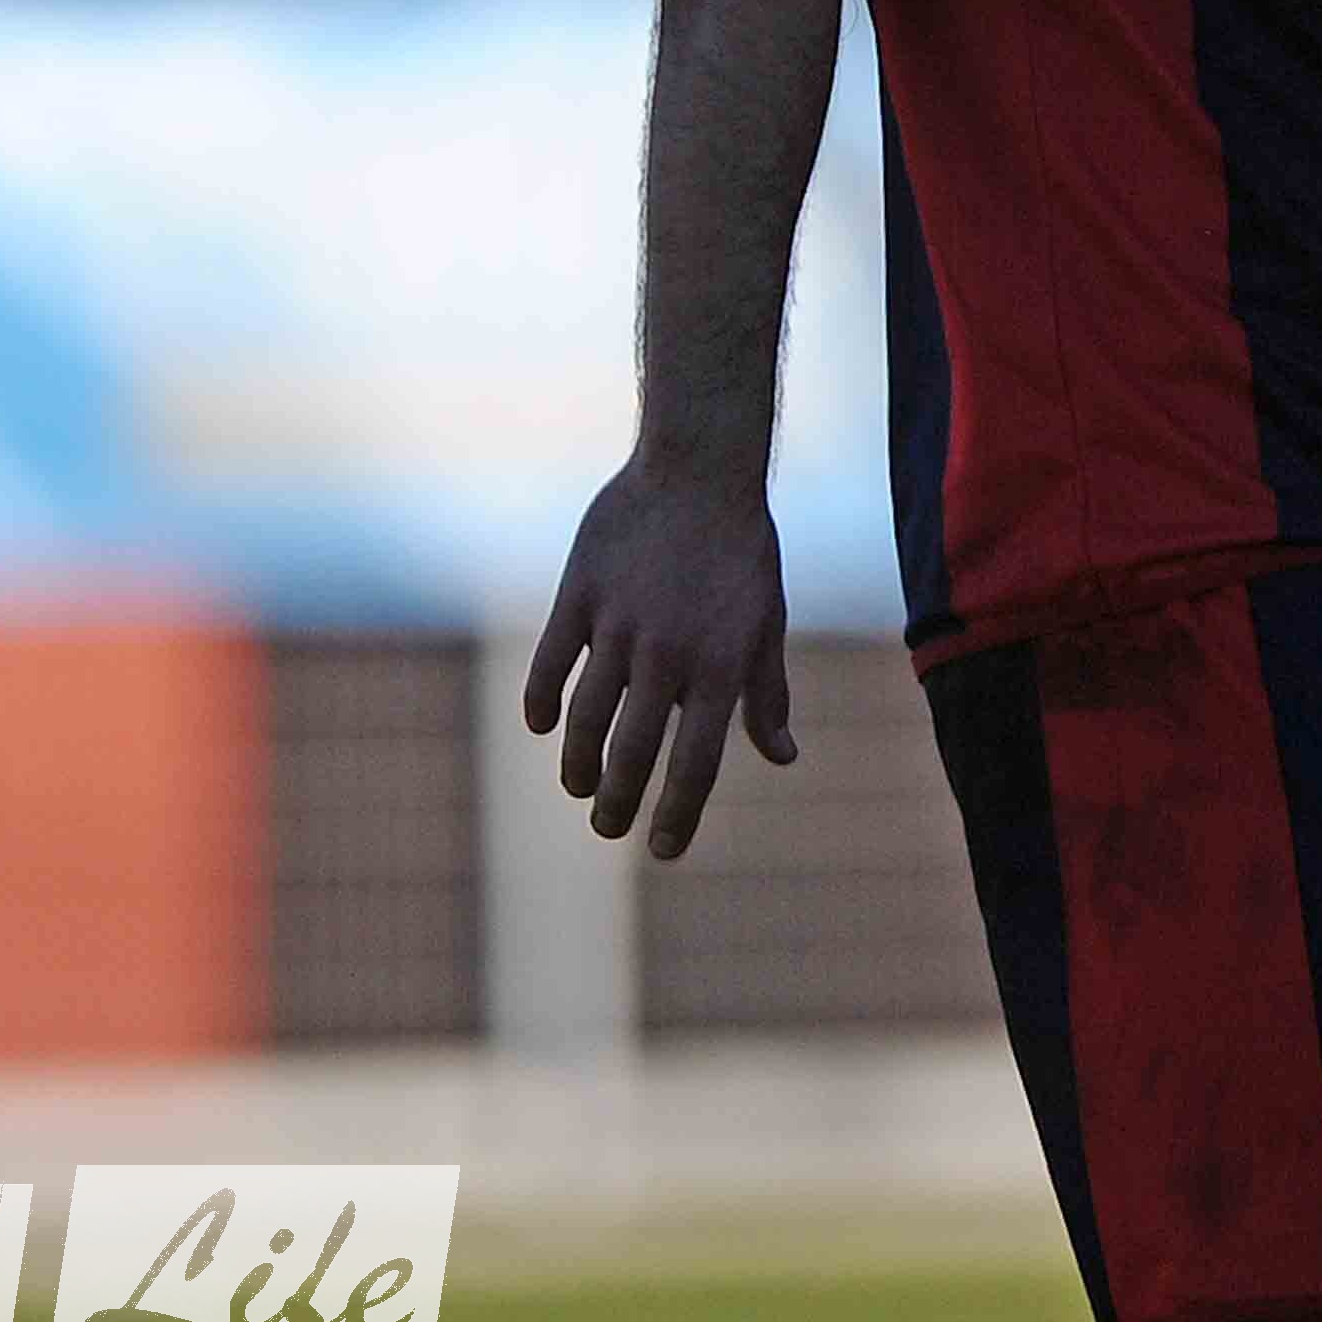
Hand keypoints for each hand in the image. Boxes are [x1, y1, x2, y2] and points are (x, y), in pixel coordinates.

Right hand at [521, 454, 797, 860]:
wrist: (699, 471)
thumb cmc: (742, 552)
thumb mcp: (765, 623)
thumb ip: (766, 694)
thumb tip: (781, 757)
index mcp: (720, 668)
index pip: (696, 763)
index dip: (678, 815)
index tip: (664, 850)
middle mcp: (668, 656)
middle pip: (633, 752)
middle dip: (619, 802)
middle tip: (608, 825)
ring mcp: (618, 626)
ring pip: (585, 718)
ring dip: (578, 763)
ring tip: (579, 787)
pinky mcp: (578, 596)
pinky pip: (550, 664)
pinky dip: (541, 703)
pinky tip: (542, 726)